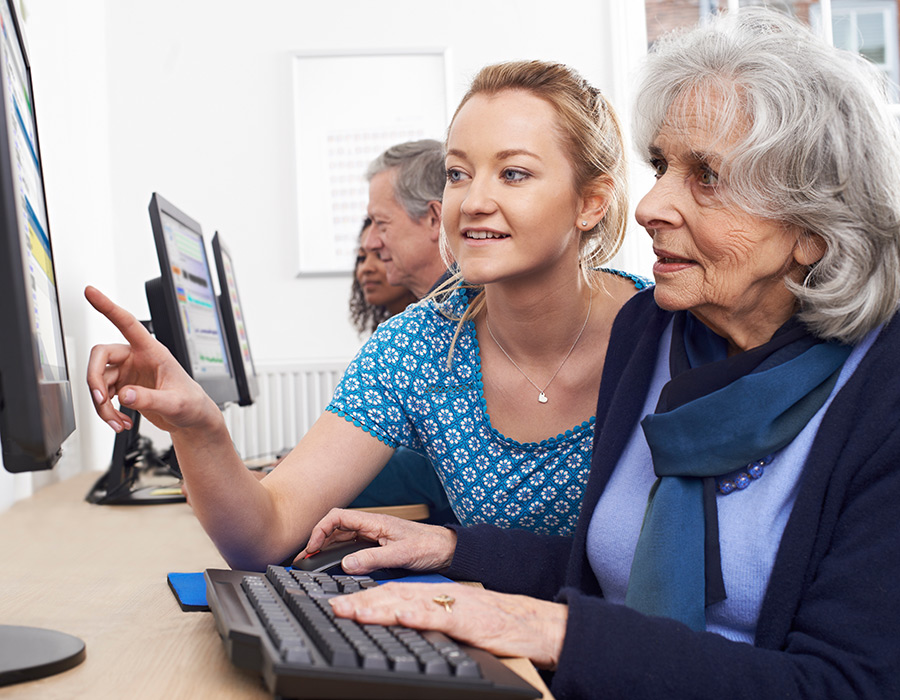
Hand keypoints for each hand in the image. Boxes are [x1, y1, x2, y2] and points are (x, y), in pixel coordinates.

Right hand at [84, 286, 219, 435]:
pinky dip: (106, 411)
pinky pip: (103, 396)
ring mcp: (128, 373)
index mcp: (152, 351)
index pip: (127, 323)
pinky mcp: (124, 387)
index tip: (90, 292)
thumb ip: (150, 399)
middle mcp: (136, 358)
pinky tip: (120, 422)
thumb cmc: (191, 404)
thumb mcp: (175, 403)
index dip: (108, 307)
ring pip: (99, 381)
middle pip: (100, 356)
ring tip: (117, 422)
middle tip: (100, 399)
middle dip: (95, 379)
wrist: (192, 419)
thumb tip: (125, 395)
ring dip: (102, 405)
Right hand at [299, 508, 456, 573]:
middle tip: (303, 559)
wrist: (447, 550)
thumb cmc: (429, 546)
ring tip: (311, 562)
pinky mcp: (377, 546)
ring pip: (341, 538)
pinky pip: (351, 547)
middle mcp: (371, 527)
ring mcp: (373, 536)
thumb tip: (347, 564)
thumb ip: (373, 559)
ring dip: (325, 548)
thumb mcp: (401, 554)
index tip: (312, 548)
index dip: (320, 530)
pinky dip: (337, 554)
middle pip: (335, 528)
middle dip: (316, 541)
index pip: (338, 517)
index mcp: (374, 522)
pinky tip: (332, 564)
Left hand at [329, 582, 567, 669]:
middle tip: (334, 608)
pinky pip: (439, 616)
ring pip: (410, 602)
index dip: (364, 598)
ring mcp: (452, 606)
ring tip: (354, 611)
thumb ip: (428, 621)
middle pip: (393, 595)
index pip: (393, 594)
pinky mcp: (467, 619)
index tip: (339, 605)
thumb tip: (398, 624)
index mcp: (434, 597)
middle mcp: (439, 596)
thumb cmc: (493, 625)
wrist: (529, 623)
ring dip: (379, 606)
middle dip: (361, 601)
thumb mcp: (453, 622)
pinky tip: (400, 616)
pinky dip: (418, 615)